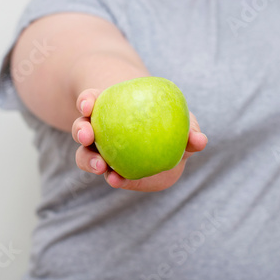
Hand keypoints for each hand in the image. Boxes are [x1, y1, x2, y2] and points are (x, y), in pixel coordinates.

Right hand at [71, 88, 207, 191]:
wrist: (167, 149)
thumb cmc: (172, 126)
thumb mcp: (182, 123)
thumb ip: (189, 132)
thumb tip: (199, 140)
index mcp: (109, 108)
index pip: (91, 100)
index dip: (86, 100)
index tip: (87, 104)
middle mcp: (100, 129)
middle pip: (82, 127)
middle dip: (81, 130)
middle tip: (88, 135)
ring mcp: (101, 152)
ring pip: (86, 155)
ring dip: (89, 160)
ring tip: (100, 166)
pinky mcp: (110, 172)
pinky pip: (107, 174)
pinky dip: (112, 177)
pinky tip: (116, 180)